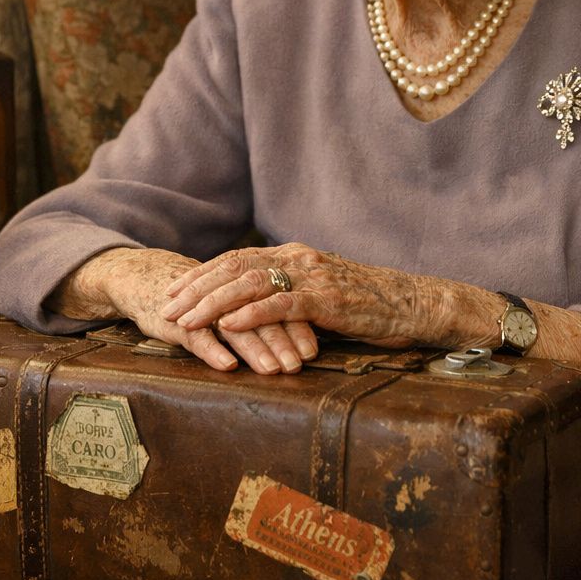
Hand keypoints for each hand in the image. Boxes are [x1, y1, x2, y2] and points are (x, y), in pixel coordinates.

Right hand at [79, 248, 317, 374]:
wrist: (148, 280)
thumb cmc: (199, 298)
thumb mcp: (231, 302)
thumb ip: (261, 313)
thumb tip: (299, 335)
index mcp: (244, 288)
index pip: (277, 305)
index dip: (296, 326)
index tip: (313, 351)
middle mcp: (226, 295)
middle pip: (260, 316)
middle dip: (282, 341)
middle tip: (298, 365)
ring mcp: (202, 307)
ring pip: (233, 326)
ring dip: (255, 348)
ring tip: (273, 369)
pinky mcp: (178, 320)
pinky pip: (196, 335)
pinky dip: (213, 349)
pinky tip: (228, 365)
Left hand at [160, 243, 444, 348]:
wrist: (413, 304)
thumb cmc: (370, 306)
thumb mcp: (322, 296)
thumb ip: (291, 296)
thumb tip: (258, 310)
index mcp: (294, 255)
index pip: (237, 259)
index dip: (202, 274)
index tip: (174, 289)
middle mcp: (298, 258)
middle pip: (234, 267)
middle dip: (196, 288)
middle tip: (167, 306)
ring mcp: (312, 276)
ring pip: (249, 283)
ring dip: (213, 302)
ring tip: (186, 319)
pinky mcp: (327, 299)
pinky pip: (281, 303)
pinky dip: (251, 313)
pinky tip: (228, 324)